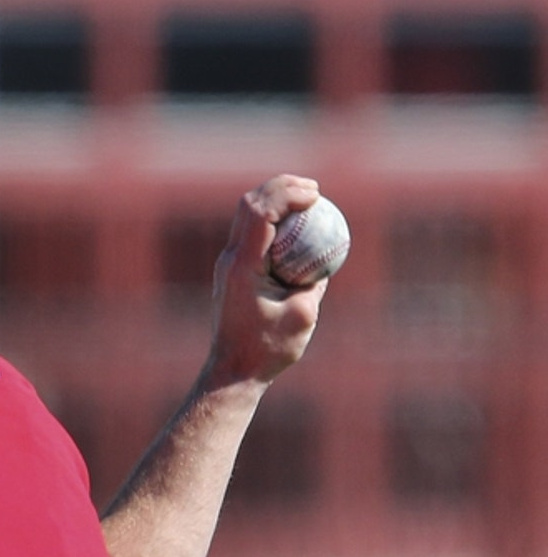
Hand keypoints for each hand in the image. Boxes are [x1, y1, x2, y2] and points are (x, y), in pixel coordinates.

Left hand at [206, 174, 326, 385]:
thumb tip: (329, 253)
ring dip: (275, 201)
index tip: (316, 195)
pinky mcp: (232, 271)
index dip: (287, 194)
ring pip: (246, 217)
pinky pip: (252, 235)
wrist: (233, 369)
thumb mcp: (304, 315)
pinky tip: (297, 226)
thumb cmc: (269, 348)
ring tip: (307, 199)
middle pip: (249, 205)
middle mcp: (230, 259)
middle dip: (281, 187)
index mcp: (244, 265)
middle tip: (313, 188)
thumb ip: (315, 281)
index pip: (260, 213)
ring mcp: (228, 264)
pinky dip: (273, 222)